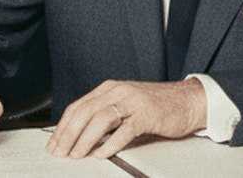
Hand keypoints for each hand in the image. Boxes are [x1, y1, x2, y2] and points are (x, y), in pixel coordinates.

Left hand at [47, 79, 205, 159]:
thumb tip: (80, 135)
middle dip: (68, 135)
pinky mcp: (147, 114)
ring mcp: (133, 102)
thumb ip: (105, 115)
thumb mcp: (125, 105)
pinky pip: (124, 129)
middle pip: (85, 112)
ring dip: (85, 139)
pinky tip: (102, 154)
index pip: (77, 106)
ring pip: (101, 119)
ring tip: (77, 154)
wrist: (188, 100)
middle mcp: (118, 91)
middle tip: (60, 152)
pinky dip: (110, 143)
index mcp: (109, 89)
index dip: (62, 127)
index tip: (53, 143)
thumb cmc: (157, 105)